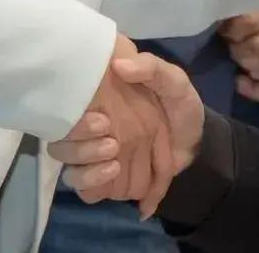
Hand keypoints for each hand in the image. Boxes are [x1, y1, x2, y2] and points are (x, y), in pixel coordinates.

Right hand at [48, 35, 173, 217]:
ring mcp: (98, 160)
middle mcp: (91, 134)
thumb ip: (151, 68)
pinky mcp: (109, 182)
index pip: (66, 116)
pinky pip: (88, 193)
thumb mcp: (172, 80)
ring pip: (72, 174)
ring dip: (89, 174)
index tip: (103, 121)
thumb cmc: (178, 105)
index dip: (76, 125)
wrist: (197, 139)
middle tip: (113, 144)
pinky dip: (98, 189)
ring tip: (116, 165)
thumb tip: (119, 65)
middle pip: (62, 149)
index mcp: (100, 106)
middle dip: (82, 150)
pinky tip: (118, 180)